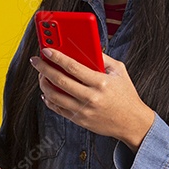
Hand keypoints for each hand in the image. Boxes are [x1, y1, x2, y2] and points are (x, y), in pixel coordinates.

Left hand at [31, 47, 155, 151]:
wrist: (132, 122)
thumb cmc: (126, 94)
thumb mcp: (119, 71)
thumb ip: (103, 58)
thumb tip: (84, 46)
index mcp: (101, 83)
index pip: (73, 67)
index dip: (57, 57)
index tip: (46, 50)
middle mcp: (91, 97)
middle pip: (59, 81)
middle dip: (44, 68)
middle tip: (36, 61)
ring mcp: (83, 111)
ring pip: (54, 96)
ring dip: (43, 84)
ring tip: (42, 75)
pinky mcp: (79, 120)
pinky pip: (58, 109)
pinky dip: (49, 100)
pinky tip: (47, 92)